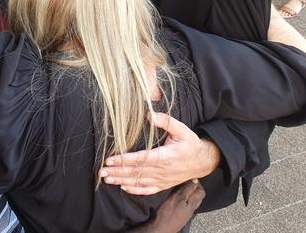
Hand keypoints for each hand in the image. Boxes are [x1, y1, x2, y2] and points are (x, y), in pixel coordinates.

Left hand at [98, 113, 219, 194]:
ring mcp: (163, 179)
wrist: (204, 161)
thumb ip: (166, 121)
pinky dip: (135, 190)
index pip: (140, 159)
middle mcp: (162, 170)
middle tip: (101, 172)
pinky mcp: (164, 184)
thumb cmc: (190, 143)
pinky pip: (148, 190)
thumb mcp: (182, 129)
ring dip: (121, 181)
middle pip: (135, 172)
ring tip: (107, 179)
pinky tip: (123, 188)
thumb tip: (149, 115)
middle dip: (117, 172)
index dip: (123, 160)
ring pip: (139, 182)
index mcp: (165, 157)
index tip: (109, 160)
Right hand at [128, 180, 205, 232]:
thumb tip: (195, 180)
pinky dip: (181, 197)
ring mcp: (185, 212)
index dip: (196, 182)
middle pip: (197, 195)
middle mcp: (191, 208)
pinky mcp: (179, 214)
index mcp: (193, 203)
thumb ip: (187, 189)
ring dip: (186, 191)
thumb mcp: (178, 198)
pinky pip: (184, 203)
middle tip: (183, 180)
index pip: (200, 191)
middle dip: (192, 186)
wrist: (160, 228)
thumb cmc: (168, 213)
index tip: (188, 176)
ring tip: (178, 186)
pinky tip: (174, 195)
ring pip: (190, 199)